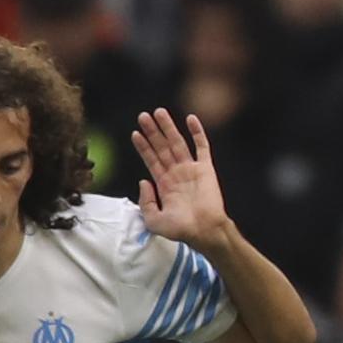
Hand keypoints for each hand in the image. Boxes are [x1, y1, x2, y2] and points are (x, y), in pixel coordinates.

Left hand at [132, 110, 231, 251]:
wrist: (205, 231)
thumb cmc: (181, 230)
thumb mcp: (153, 221)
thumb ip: (145, 201)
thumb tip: (143, 180)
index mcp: (165, 185)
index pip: (151, 160)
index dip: (143, 147)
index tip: (136, 133)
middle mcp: (177, 174)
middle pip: (162, 148)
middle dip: (152, 132)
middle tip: (143, 116)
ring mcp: (191, 170)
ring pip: (177, 143)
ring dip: (168, 127)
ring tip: (158, 112)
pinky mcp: (206, 168)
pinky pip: (202, 146)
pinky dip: (197, 132)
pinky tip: (190, 118)